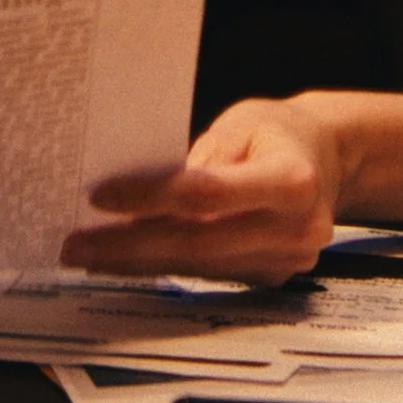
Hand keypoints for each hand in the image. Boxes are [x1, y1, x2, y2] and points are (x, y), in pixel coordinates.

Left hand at [63, 97, 342, 285]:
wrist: (327, 159)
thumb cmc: (275, 133)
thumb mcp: (238, 125)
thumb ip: (194, 162)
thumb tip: (133, 194)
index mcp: (292, 180)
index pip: (207, 194)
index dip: (149, 196)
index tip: (98, 195)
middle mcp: (296, 228)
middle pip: (197, 241)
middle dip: (128, 245)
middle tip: (75, 244)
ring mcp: (287, 260)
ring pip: (198, 266)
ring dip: (137, 263)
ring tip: (87, 254)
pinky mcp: (273, 277)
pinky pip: (209, 274)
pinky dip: (165, 267)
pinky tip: (126, 260)